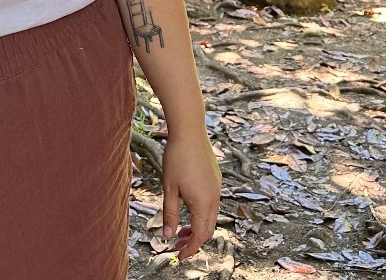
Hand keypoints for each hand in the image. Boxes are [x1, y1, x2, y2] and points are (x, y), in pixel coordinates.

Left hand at [161, 125, 221, 260]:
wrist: (190, 129)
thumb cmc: (177, 157)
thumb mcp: (169, 188)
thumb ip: (170, 214)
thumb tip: (168, 236)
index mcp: (203, 203)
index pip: (200, 236)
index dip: (190, 249)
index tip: (178, 257)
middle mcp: (215, 198)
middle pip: (208, 229)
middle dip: (193, 240)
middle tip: (177, 245)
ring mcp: (217, 188)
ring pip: (211, 216)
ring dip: (197, 226)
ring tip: (181, 229)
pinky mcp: (216, 179)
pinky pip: (212, 203)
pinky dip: (201, 213)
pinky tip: (188, 208)